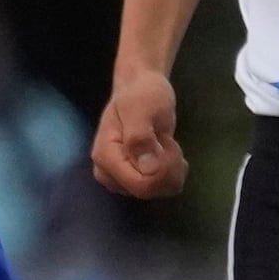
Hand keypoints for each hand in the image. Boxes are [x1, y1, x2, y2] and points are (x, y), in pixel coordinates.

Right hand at [91, 66, 185, 200]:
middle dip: (169, 166)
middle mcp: (109, 174)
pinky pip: (163, 187)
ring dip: (171, 166)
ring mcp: (122, 179)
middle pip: (150, 190)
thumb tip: (149, 169)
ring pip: (159, 190)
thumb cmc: (141, 95)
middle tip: (165, 139)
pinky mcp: (135, 180)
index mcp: (106, 157)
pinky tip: (166, 151)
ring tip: (163, 142)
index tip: (164, 141)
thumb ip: (140, 137)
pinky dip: (172, 169)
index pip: (141, 185)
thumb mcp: (141, 108)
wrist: (142, 89)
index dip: (163, 169)